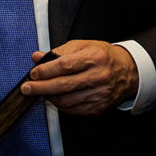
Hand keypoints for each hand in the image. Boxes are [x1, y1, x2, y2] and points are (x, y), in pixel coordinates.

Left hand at [21, 40, 138, 115]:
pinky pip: (74, 110)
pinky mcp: (99, 107)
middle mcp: (99, 77)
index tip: (33, 73)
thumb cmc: (103, 56)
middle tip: (27, 88)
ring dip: (49, 97)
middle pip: (63, 85)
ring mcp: (100, 94)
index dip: (45, 71)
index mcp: (94, 58)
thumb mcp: (83, 46)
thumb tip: (37, 57)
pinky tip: (55, 98)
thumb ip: (58, 51)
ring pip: (67, 100)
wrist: (129, 72)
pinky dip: (61, 105)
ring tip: (40, 92)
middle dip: (41, 88)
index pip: (64, 65)